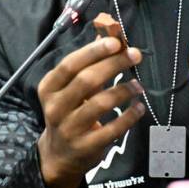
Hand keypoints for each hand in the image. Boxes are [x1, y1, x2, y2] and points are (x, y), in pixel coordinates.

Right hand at [36, 36, 145, 187]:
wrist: (59, 155)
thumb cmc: (68, 111)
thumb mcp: (70, 87)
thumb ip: (88, 62)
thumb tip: (108, 32)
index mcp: (49, 88)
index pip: (69, 65)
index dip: (93, 51)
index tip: (116, 42)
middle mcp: (55, 107)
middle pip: (86, 81)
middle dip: (114, 65)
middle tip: (135, 55)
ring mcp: (69, 129)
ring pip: (100, 104)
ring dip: (124, 90)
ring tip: (138, 85)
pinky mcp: (86, 147)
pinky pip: (112, 129)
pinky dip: (129, 116)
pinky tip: (139, 107)